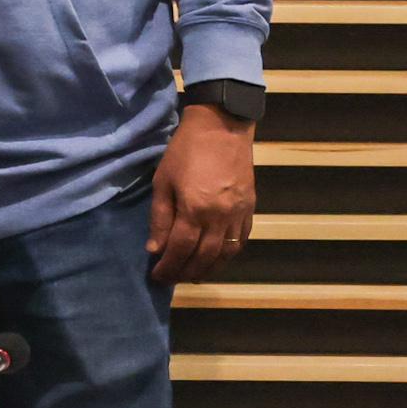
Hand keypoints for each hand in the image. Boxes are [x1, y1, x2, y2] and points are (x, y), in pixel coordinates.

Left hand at [148, 105, 257, 283]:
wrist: (222, 128)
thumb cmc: (185, 152)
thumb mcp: (163, 181)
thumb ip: (160, 218)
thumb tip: (155, 248)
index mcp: (195, 210)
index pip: (180, 249)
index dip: (168, 266)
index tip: (157, 276)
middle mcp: (220, 218)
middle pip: (204, 257)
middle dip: (186, 272)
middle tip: (172, 279)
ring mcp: (239, 215)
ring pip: (226, 254)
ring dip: (209, 269)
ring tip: (193, 276)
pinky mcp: (251, 209)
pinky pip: (241, 241)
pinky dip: (228, 255)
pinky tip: (217, 260)